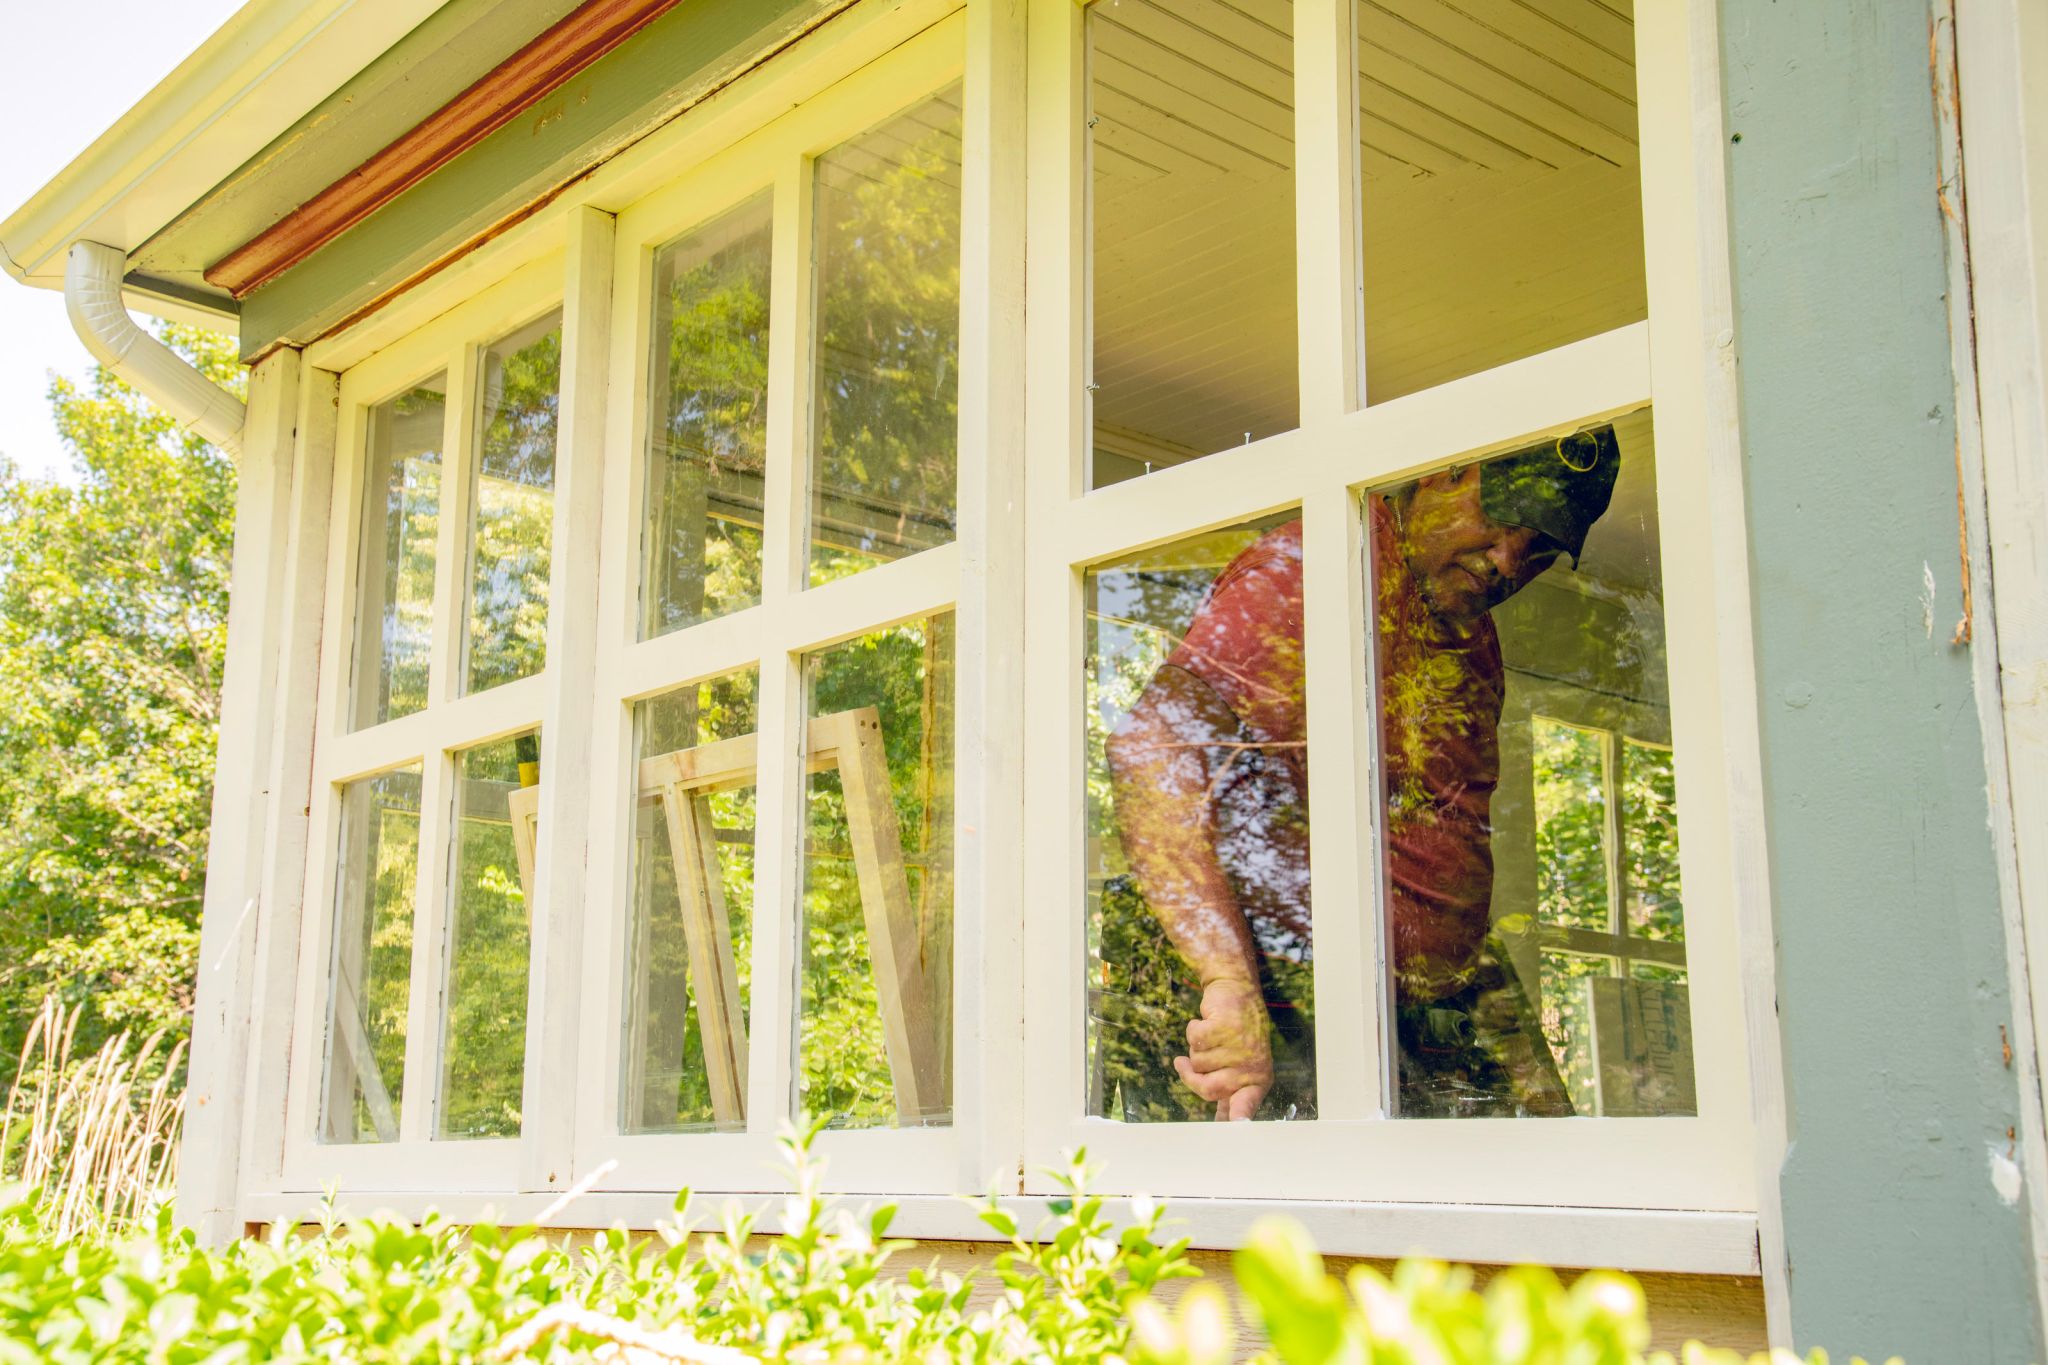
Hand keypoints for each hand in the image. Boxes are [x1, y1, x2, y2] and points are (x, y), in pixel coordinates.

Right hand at [1173, 977, 1273, 1120]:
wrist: (1237, 990)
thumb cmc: (1238, 1034)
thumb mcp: (1242, 1065)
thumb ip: (1232, 1093)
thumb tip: (1225, 1123)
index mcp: (1258, 1080)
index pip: (1246, 1105)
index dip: (1238, 1117)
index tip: (1236, 1126)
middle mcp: (1251, 1066)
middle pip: (1208, 1089)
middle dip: (1191, 1077)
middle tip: (1182, 1064)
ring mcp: (1239, 1047)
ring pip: (1198, 1063)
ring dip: (1196, 1048)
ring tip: (1212, 1036)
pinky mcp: (1224, 1027)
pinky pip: (1194, 1040)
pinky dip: (1194, 1030)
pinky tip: (1207, 1021)